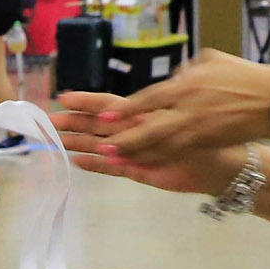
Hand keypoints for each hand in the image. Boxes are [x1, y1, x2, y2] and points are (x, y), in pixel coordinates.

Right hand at [53, 93, 241, 196]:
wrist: (220, 162)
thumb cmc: (203, 134)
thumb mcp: (176, 118)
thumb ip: (150, 115)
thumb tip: (127, 105)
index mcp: (142, 114)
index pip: (108, 104)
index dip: (87, 101)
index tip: (65, 97)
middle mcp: (134, 131)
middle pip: (98, 125)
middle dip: (74, 122)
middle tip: (49, 121)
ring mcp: (134, 152)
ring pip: (100, 145)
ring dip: (78, 143)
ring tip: (54, 141)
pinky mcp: (138, 171)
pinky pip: (113, 168)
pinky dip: (96, 165)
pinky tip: (77, 162)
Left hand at [106, 51, 269, 160]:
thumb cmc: (244, 76)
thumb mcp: (213, 62)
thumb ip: (189, 71)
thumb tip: (175, 77)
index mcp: (186, 86)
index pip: (149, 98)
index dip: (126, 110)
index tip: (106, 116)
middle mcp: (188, 110)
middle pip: (149, 128)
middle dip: (124, 139)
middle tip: (103, 145)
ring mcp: (197, 129)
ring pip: (160, 146)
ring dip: (136, 154)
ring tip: (113, 158)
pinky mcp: (207, 143)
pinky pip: (178, 154)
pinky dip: (158, 160)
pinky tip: (142, 165)